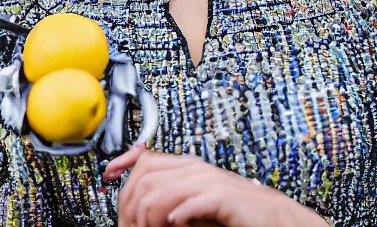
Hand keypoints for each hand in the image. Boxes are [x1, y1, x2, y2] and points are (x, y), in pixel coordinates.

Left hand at [113, 149, 326, 226]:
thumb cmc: (233, 210)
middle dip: (133, 201)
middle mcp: (195, 168)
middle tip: (131, 223)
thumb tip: (141, 200)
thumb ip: (172, 193)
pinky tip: (173, 224)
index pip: (146, 157)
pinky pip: (192, 202)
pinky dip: (178, 214)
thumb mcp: (195, 199)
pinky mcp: (222, 197)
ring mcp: (208, 180)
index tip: (107, 175)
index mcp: (187, 165)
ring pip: (163, 190)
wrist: (270, 216)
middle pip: (148, 175)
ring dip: (150, 215)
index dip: (123, 164)